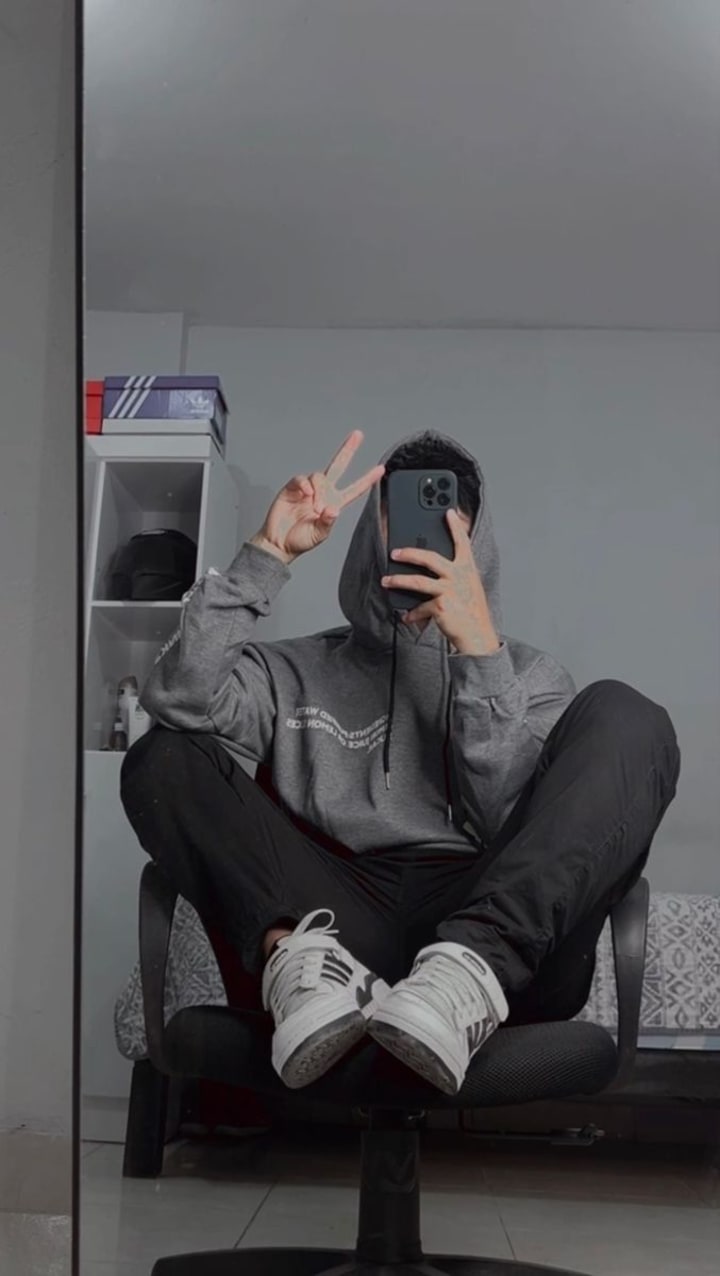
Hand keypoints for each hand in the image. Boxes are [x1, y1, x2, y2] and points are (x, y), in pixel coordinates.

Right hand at [251, 430, 384, 564]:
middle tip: (358, 435)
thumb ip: (327, 522)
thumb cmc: (300, 540)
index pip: (354, 489)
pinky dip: (305, 485)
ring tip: (314, 507)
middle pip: (338, 466)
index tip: (381, 469)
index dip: (367, 479)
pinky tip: (306, 494)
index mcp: (334, 504)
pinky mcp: (293, 488)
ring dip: (319, 490)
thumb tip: (332, 510)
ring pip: (319, 476)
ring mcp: (308, 489)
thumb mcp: (319, 535)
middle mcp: (323, 493)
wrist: (279, 543)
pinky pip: (301, 479)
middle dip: (348, 450)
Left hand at [381, 508, 500, 654]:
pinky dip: (412, 613)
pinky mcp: (440, 606)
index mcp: (467, 568)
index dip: (456, 526)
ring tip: (386, 581)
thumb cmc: (472, 610)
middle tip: (394, 552)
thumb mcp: (468, 587)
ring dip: (398, 581)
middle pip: (429, 558)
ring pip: (417, 581)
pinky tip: (406, 616)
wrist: (478, 635)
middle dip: (409, 553)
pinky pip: (420, 607)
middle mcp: (459, 576)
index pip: (462, 542)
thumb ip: (455, 574)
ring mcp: (449, 590)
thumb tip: (429, 567)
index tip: (448, 512)